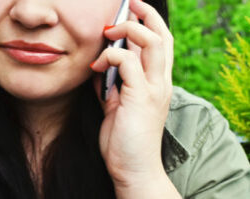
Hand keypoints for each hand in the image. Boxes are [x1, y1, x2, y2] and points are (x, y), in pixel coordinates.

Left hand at [90, 0, 173, 187]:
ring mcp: (154, 89)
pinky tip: (97, 65)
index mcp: (157, 83)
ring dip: (129, 30)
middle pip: (163, 36)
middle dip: (147, 15)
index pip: (161, 44)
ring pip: (152, 42)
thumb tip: (101, 66)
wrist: (132, 167)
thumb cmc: (125, 137)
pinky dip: (111, 57)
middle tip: (130, 3)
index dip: (149, 24)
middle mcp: (161, 83)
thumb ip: (114, 84)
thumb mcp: (118, 105)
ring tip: (111, 30)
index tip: (131, 12)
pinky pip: (127, 63)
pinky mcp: (141, 97)